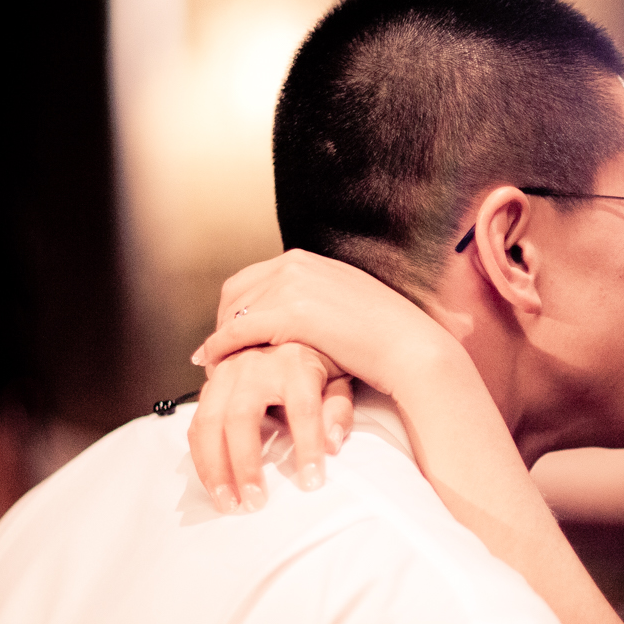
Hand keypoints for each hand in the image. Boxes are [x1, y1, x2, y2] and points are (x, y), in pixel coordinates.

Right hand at [188, 342, 355, 511]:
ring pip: (209, 421)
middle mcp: (255, 366)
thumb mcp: (338, 378)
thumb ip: (338, 409)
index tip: (311, 481)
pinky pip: (197, 424)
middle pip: (240, 416)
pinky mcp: (210, 387)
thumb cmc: (314, 361)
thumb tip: (332, 445)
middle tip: (255, 502)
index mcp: (295, 363)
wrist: (280, 331)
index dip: (307, 446)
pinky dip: (201, 457)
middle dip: (245, 463)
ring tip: (227, 502)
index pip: (303, 408)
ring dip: (214, 467)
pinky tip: (213, 484)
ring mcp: (226, 374)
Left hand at [191, 250, 456, 400]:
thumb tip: (297, 320)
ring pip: (233, 311)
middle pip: (235, 291)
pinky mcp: (290, 311)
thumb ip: (316, 301)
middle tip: (217, 352)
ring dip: (218, 338)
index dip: (234, 307)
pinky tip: (215, 364)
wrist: (409, 347)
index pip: (251, 278)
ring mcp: (292, 284)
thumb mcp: (346, 304)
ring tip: (214, 363)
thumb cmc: (386, 337)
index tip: (229, 331)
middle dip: (223, 322)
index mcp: (308, 260)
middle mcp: (296, 263)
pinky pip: (237, 330)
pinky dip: (220, 347)